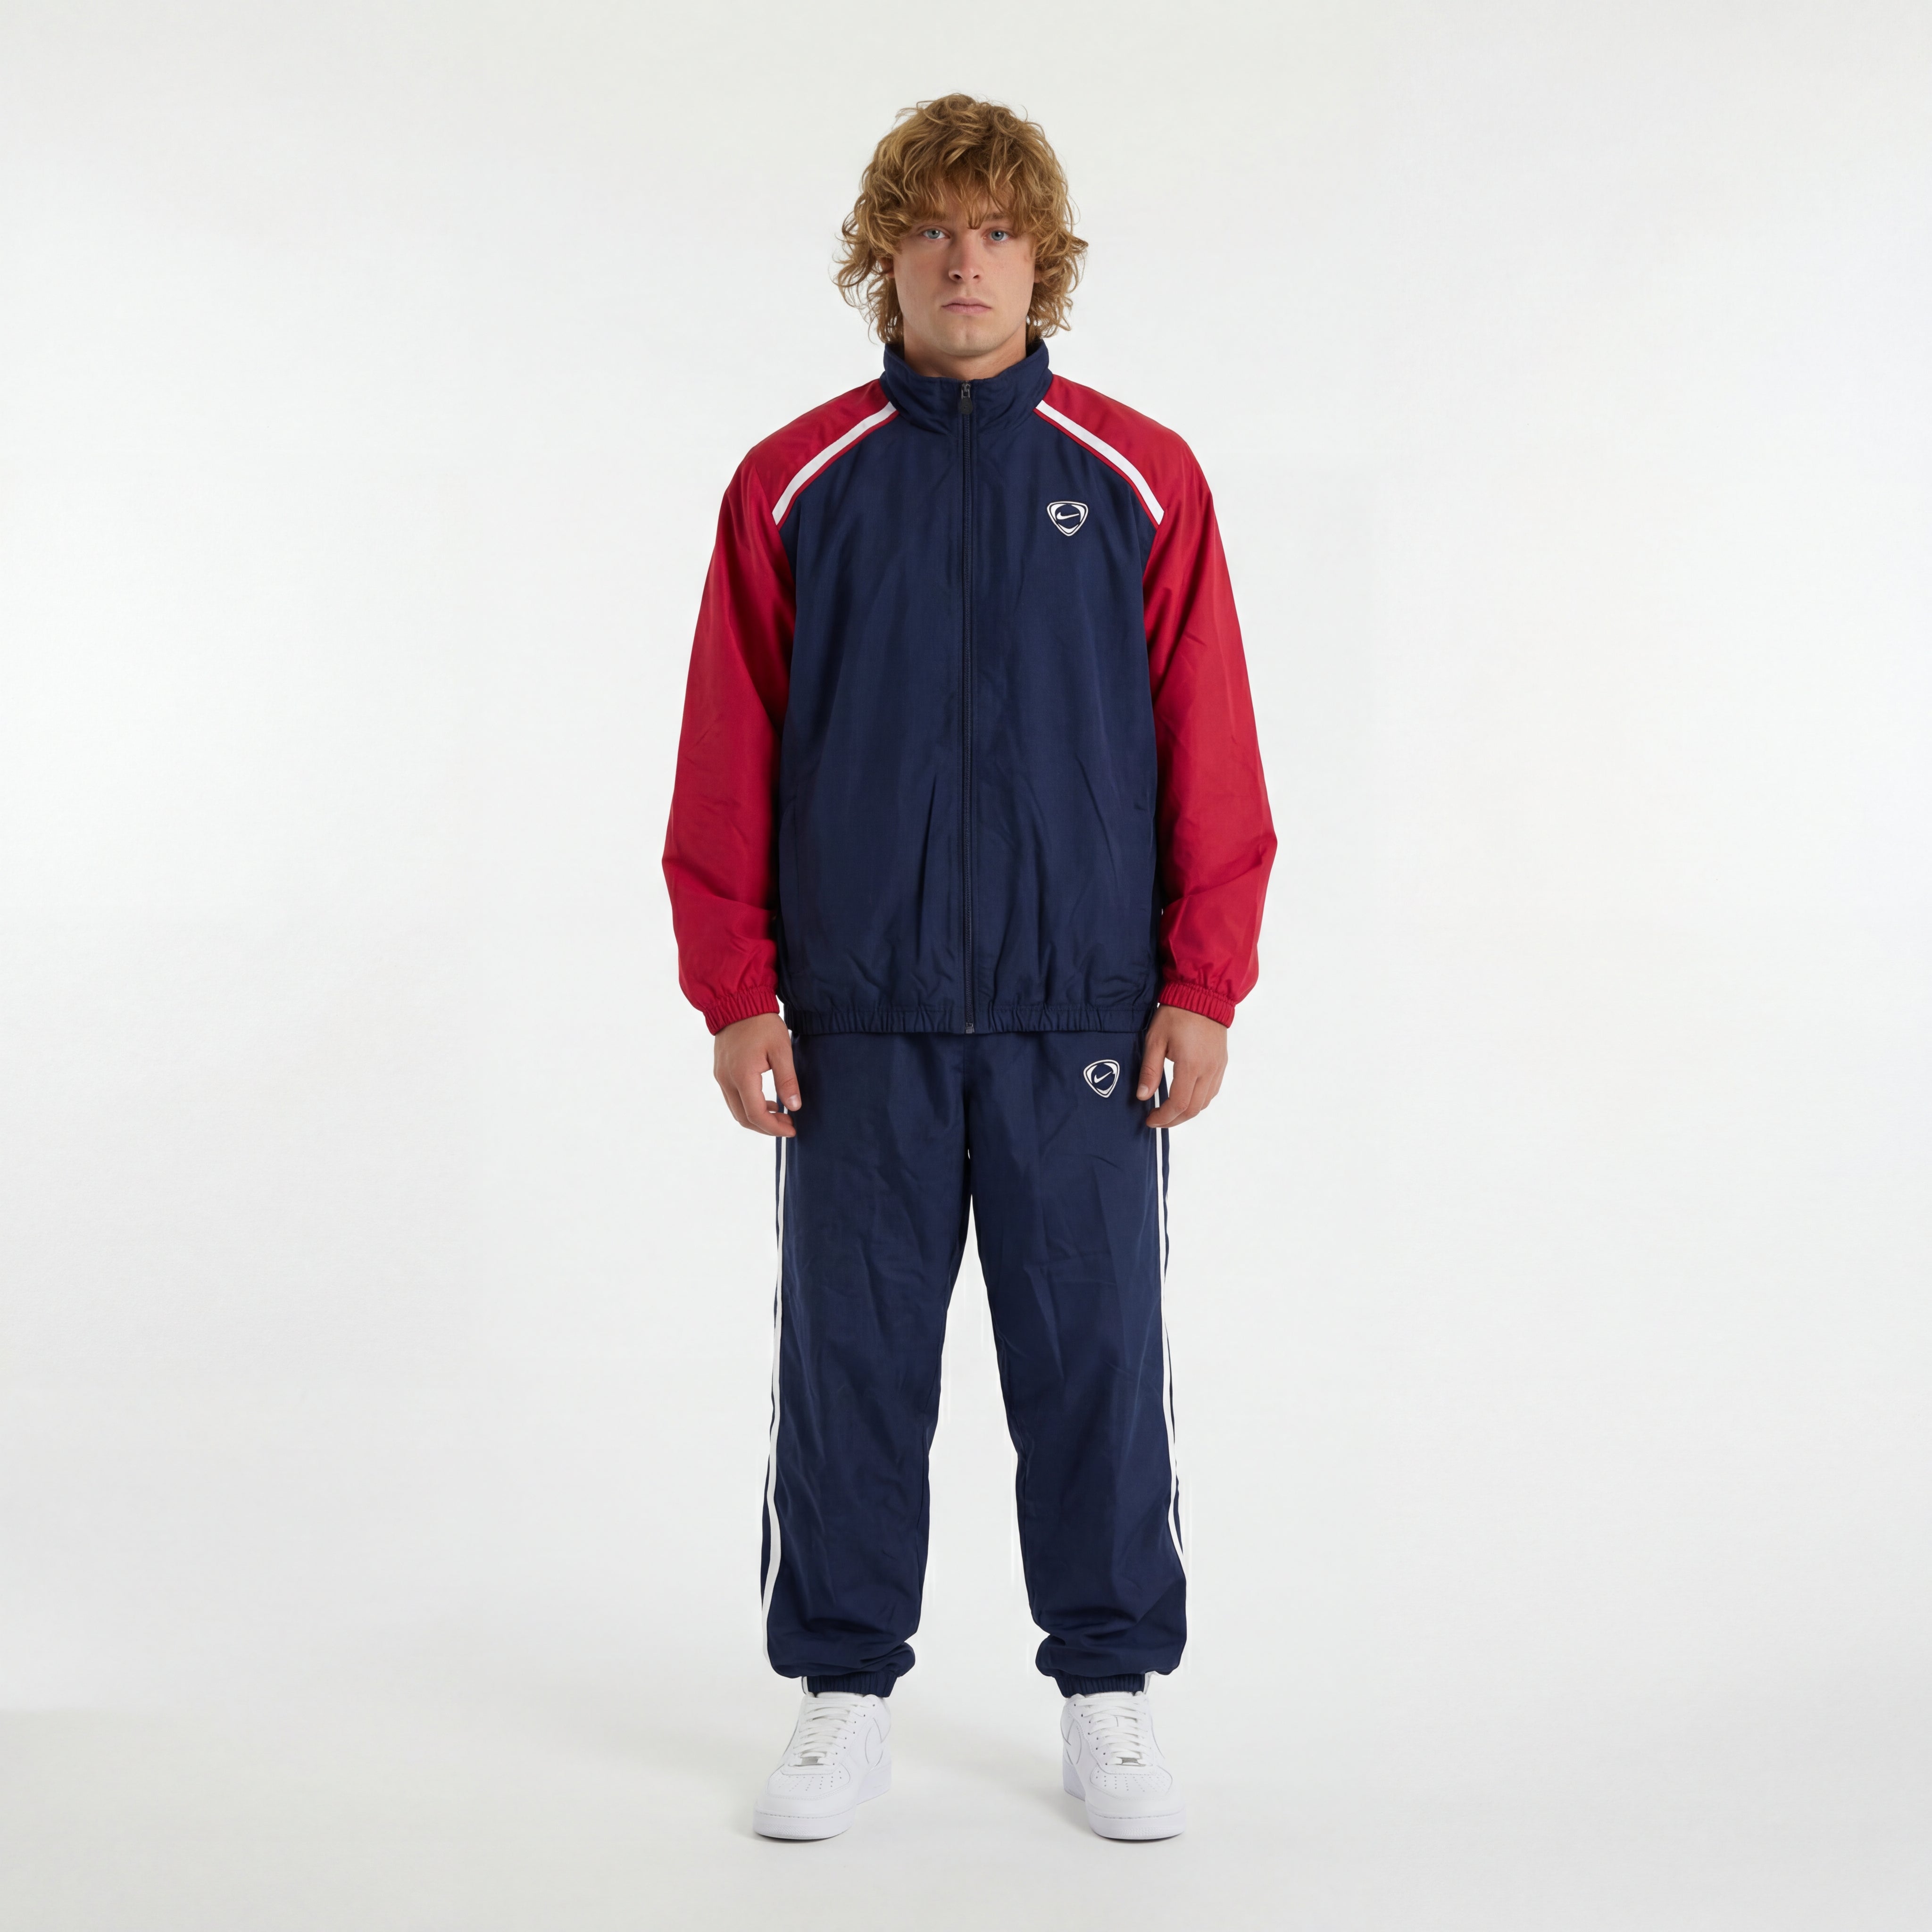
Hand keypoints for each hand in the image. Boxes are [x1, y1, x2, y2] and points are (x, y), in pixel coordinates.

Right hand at [713, 1013, 801, 1137]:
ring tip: (779, 1114)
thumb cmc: (762, 1023)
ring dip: (757, 1118)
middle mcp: (726, 1080)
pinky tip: (766, 1101)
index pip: (756, 1114)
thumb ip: (787, 1080)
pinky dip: (748, 1106)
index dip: (774, 1128)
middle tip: (788, 1124)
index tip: (792, 1129)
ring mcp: (721, 1076)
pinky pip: (732, 1099)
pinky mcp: (720, 1072)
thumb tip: (794, 1107)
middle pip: (743, 1118)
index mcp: (742, 1076)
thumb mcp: (781, 1049)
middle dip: (766, 1127)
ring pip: (736, 1110)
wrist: (737, 1001)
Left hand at [1136, 1005, 1227, 1127]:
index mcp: (1191, 1065)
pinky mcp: (1221, 1063)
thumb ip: (1150, 1070)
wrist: (1203, 994)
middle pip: (1194, 1109)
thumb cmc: (1176, 1014)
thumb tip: (1143, 1096)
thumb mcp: (1155, 1040)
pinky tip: (1186, 1097)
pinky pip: (1212, 1091)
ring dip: (1187, 1112)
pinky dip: (1199, 1101)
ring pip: (1205, 1102)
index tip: (1150, 1120)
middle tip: (1157, 1120)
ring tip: (1169, 1112)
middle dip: (1174, 1120)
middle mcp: (1208, 1070)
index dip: (1164, 1117)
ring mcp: (1218, 1067)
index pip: (1179, 1104)